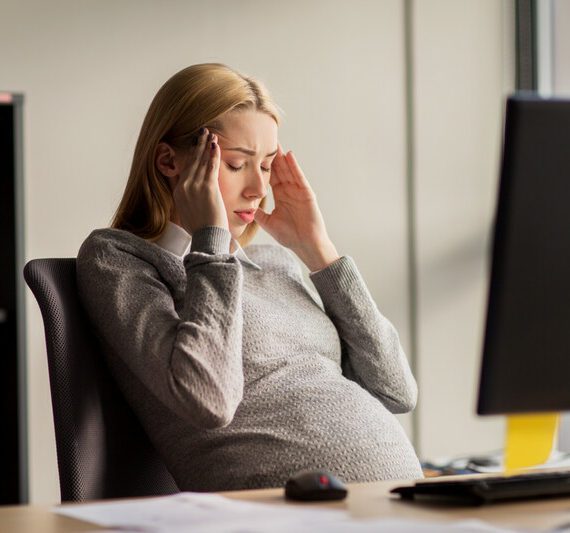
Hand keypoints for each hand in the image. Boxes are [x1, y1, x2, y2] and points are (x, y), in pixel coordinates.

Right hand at [171, 128, 228, 234]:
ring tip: (210, 134)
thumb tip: (190, 199)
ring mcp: (195, 187)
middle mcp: (184, 187)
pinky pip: (211, 167)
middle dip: (197, 145)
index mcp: (178, 193)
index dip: (190, 156)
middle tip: (202, 132)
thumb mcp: (188, 214)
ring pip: (201, 161)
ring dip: (206, 145)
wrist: (207, 238)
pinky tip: (215, 145)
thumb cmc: (201, 230)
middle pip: (191, 161)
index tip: (194, 147)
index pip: (184, 170)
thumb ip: (188, 202)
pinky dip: (213, 155)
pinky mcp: (208, 188)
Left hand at [254, 145, 339, 270]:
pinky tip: (289, 155)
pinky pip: (299, 177)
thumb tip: (244, 208)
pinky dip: (294, 166)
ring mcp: (299, 191)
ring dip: (282, 157)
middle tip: (264, 140)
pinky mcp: (307, 193)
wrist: (306, 245)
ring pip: (288, 170)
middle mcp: (289, 191)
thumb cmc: (290, 236)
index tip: (254, 153)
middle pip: (279, 169)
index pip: (270, 176)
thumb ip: (258, 214)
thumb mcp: (269, 223)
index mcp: (281, 196)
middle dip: (272, 156)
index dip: (263, 165)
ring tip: (275, 142)